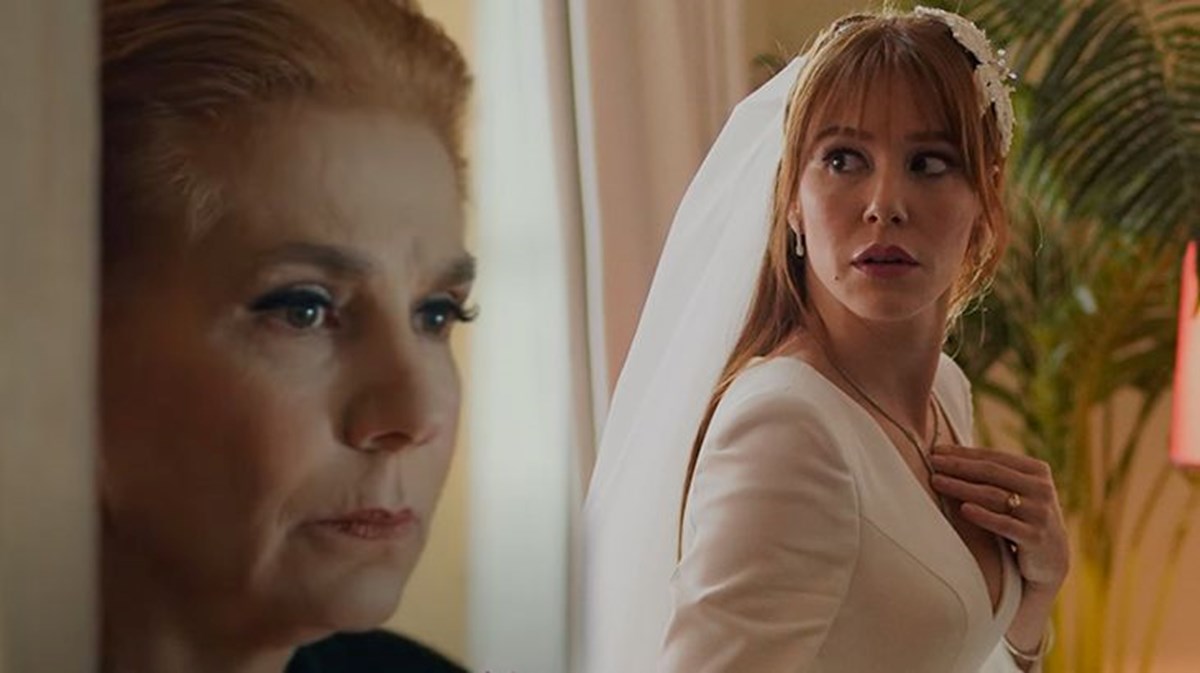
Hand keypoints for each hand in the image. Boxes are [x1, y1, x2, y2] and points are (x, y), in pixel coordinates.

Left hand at [928, 445, 1068, 592]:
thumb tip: (947, 453)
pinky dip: (983, 516)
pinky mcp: (1035, 538)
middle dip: (958, 466)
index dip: (964, 452)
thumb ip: (994, 473)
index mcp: (1037, 471)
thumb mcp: (1017, 491)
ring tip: (936, 481)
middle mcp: (1042, 489)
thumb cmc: (1022, 518)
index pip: (994, 457)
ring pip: (994, 496)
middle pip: (991, 473)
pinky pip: (1004, 525)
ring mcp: (1040, 514)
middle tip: (931, 461)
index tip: (936, 450)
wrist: (1051, 560)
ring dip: (962, 487)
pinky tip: (964, 509)